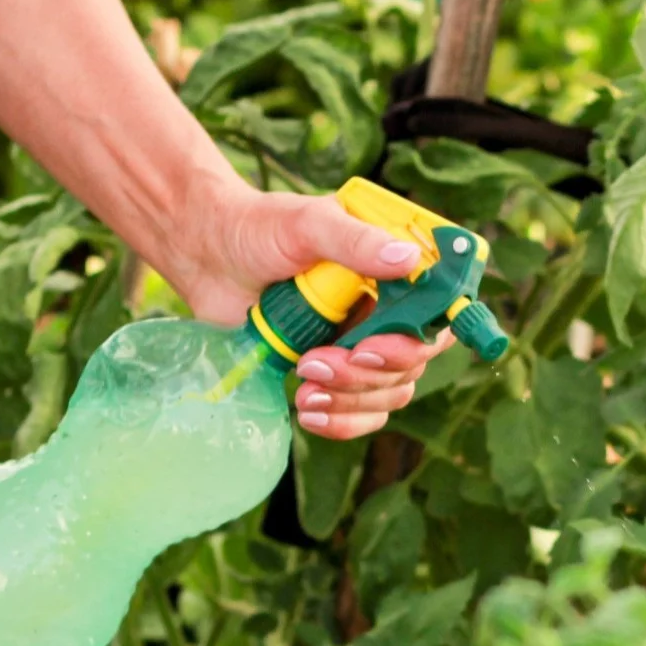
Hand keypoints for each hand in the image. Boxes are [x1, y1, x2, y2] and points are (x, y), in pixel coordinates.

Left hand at [150, 175, 450, 440]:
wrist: (207, 255)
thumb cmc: (259, 228)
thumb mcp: (307, 223)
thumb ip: (356, 241)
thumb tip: (408, 259)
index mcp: (396, 272)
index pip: (438, 315)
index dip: (417, 341)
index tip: (372, 348)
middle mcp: (389, 311)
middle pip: (412, 363)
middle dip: (367, 374)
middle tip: (316, 362)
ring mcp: (363, 345)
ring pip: (389, 393)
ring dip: (350, 399)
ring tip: (302, 383)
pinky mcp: (335, 375)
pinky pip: (361, 414)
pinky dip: (341, 421)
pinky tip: (309, 413)